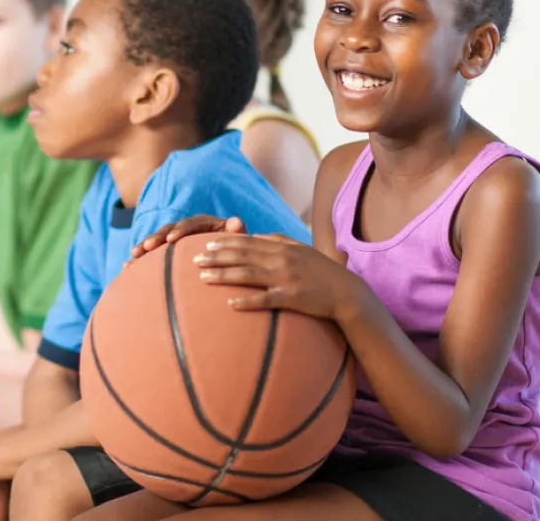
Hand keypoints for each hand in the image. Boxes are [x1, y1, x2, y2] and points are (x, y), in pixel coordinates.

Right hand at [130, 216, 246, 260]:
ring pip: (158, 242)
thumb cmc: (238, 254)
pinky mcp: (168, 254)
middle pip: (170, 230)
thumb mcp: (240, 243)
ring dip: (145, 247)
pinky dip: (140, 260)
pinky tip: (126, 267)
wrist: (232, 264)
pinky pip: (152, 256)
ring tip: (133, 255)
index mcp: (206, 225)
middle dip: (157, 238)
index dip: (180, 230)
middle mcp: (189, 230)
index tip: (172, 240)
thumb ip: (237, 233)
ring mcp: (177, 242)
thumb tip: (236, 221)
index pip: (192, 223)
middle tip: (147, 247)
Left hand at [194, 233, 367, 322]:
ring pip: (248, 275)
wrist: (345, 291)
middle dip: (216, 257)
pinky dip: (247, 301)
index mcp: (281, 248)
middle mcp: (281, 260)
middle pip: (242, 257)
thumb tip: (253, 235)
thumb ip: (276, 241)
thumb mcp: (299, 249)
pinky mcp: (292, 298)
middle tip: (193, 259)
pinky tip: (230, 304)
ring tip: (202, 277)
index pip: (247, 243)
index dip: (224, 243)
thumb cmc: (319, 270)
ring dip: (223, 276)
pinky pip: (265, 299)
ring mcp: (286, 279)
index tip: (204, 244)